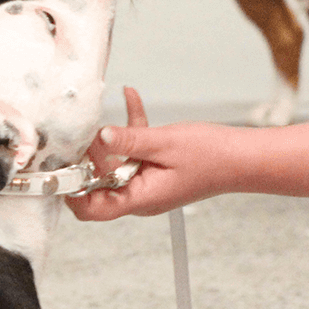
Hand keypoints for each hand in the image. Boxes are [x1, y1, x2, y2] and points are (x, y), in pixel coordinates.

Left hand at [68, 87, 308, 220]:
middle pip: (96, 185)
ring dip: (109, 140)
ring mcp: (145, 185)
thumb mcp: (164, 142)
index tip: (65, 163)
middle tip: (91, 132)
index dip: (72, 190)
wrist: (243, 157)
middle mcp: (138, 197)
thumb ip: (129, 140)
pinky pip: (131, 153)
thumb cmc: (212, 155)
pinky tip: (132, 99)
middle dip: (90, 157)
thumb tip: (99, 136)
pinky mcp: (152, 171)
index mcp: (139, 199)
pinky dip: (130, 131)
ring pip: (112, 166)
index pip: (91, 209)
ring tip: (114, 113)